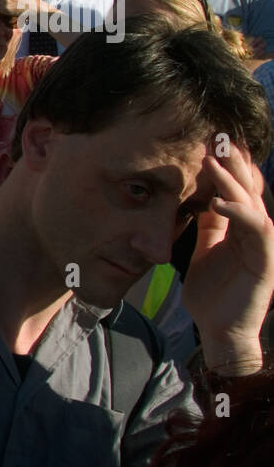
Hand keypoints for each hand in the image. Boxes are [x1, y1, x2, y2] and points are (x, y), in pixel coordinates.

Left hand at [183, 147, 273, 374]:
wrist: (220, 330)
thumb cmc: (213, 293)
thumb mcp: (204, 250)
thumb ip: (207, 225)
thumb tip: (200, 198)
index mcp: (240, 228)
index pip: (237, 190)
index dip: (227, 166)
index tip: (210, 141)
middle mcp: (255, 232)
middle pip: (248, 190)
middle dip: (235, 163)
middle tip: (218, 136)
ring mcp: (263, 246)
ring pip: (254, 204)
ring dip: (234, 182)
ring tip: (213, 162)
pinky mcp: (265, 261)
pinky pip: (257, 231)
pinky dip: (239, 214)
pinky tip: (219, 203)